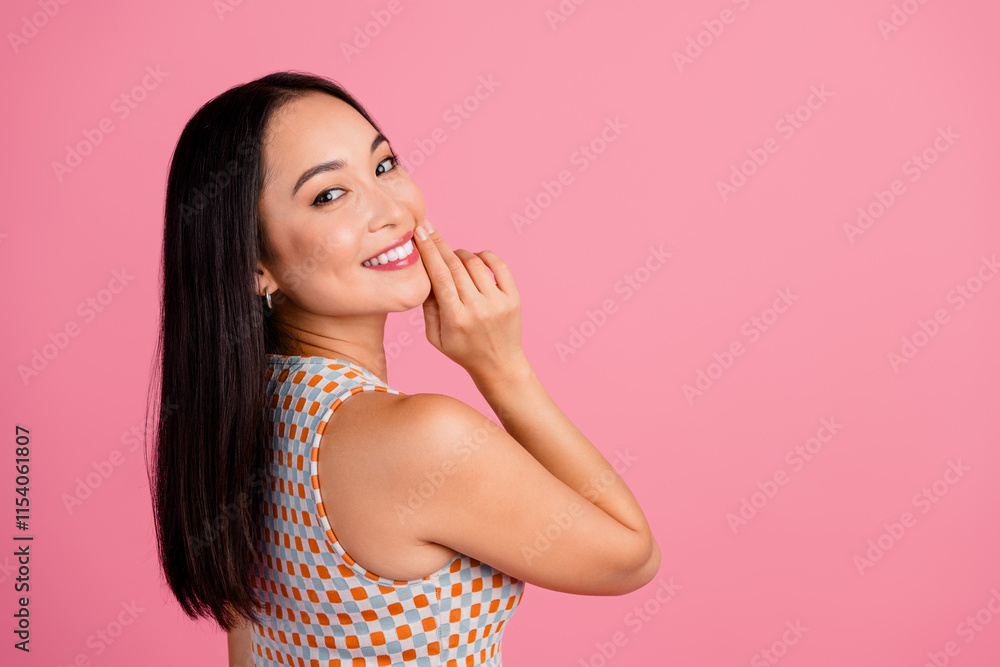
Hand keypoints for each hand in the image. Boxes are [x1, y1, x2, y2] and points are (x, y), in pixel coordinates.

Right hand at [412, 219, 525, 379]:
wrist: (499, 365)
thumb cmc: (463, 351)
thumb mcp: (435, 337)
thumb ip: (428, 307)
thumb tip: (425, 275)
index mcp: (455, 318)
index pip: (439, 276)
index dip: (429, 251)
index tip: (419, 233)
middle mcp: (477, 308)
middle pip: (455, 266)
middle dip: (439, 243)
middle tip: (428, 229)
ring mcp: (498, 302)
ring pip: (474, 263)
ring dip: (460, 253)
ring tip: (452, 255)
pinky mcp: (513, 299)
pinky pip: (499, 266)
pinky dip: (485, 255)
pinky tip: (475, 257)